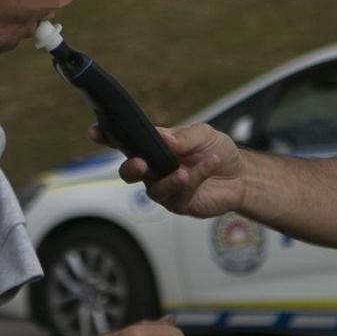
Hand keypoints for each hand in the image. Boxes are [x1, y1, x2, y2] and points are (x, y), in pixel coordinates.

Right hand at [90, 121, 244, 218]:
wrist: (241, 174)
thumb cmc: (216, 150)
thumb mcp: (203, 134)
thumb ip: (182, 137)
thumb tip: (163, 139)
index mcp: (153, 147)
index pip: (126, 141)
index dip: (107, 137)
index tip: (95, 131)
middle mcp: (154, 170)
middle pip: (129, 173)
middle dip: (130, 168)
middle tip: (140, 163)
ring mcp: (165, 189)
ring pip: (154, 190)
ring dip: (167, 181)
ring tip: (182, 172)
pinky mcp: (181, 204)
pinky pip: (181, 194)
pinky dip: (196, 177)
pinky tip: (210, 164)